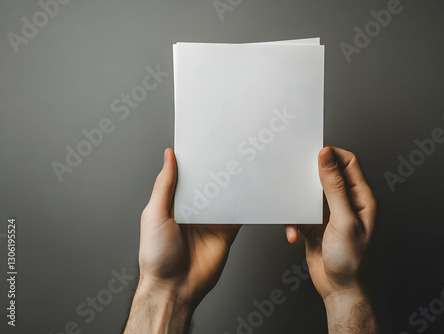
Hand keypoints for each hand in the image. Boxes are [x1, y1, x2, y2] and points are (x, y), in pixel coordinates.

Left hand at [124, 148, 240, 333]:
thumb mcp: (155, 214)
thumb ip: (165, 186)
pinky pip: (238, 213)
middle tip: (229, 149)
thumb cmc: (156, 255)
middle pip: (209, 183)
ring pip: (225, 195)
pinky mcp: (226, 231)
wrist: (175, 288)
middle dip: (217, 168)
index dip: (195, 160)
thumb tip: (169, 156)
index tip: (206, 142)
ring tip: (242, 163)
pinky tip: (250, 190)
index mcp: (174, 202)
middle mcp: (194, 208)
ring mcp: (211, 219)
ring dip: (232, 183)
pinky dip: (245, 202)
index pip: (188, 175)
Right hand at [284, 146, 377, 332]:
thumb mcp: (343, 220)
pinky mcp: (314, 224)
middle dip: (309, 176)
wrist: (339, 289)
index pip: (348, 163)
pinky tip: (295, 236)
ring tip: (293, 212)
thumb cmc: (351, 259)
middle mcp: (345, 202)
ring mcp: (329, 213)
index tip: (314, 153)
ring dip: (297, 202)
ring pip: (309, 194)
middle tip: (295, 176)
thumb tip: (327, 157)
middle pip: (326, 175)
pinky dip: (293, 222)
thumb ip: (334, 188)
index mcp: (360, 198)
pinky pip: (299, 213)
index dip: (332, 154)